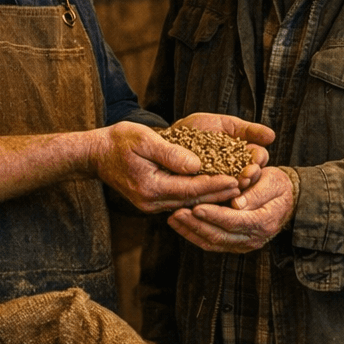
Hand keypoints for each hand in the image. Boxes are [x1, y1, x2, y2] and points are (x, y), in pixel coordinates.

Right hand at [91, 119, 267, 213]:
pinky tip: (220, 187)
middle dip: (221, 192)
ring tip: (240, 187)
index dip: (215, 184)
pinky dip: (201, 193)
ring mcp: (153, 204)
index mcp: (150, 187)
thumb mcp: (143, 139)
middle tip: (247, 185)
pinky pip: (183, 199)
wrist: (96, 153)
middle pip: (194, 199)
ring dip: (214, 195)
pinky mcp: (155, 200)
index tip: (237, 179)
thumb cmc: (119, 141)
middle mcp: (152, 201)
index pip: (190, 189)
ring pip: (190, 202)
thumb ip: (170, 153)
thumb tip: (196, 164)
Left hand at [167, 166, 296, 253]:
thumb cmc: (279, 186)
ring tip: (173, 218)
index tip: (196, 206)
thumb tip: (237, 204)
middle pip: (219, 236)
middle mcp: (253, 238)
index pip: (234, 221)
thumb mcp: (272, 182)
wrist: (289, 201)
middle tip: (176, 213)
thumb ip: (256, 193)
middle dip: (195, 225)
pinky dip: (195, 235)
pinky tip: (181, 225)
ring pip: (213, 243)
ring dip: (191, 232)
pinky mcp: (236, 245)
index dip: (213, 215)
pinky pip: (213, 243)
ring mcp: (244, 245)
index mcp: (263, 221)